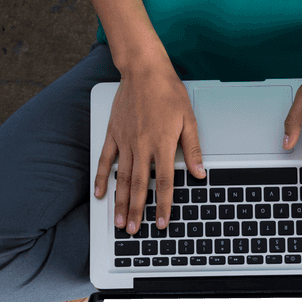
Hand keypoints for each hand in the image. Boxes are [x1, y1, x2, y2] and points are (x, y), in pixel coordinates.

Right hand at [93, 61, 205, 234]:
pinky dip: (102, 178)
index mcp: (161, 144)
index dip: (162, 205)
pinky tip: (100, 194)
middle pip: (139, 186)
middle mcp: (142, 146)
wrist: (143, 69)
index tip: (161, 223)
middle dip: (136, 212)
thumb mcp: (188, 119)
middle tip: (133, 231)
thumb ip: (192, 149)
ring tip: (119, 221)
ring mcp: (125, 141)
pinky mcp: (114, 134)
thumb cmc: (167, 91)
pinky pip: (106, 160)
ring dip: (120, 202)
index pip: (163, 183)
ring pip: (123, 178)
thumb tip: (201, 173)